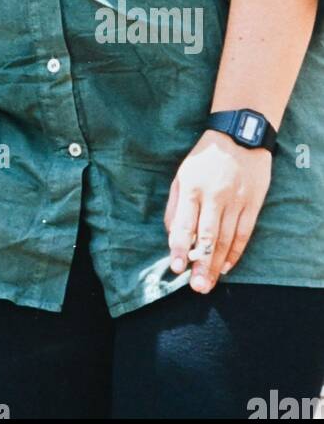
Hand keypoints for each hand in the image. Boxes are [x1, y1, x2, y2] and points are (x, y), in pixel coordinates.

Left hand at [164, 130, 271, 293]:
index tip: (176, 268)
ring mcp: (236, 201)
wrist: (239, 136)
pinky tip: (227, 267)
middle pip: (206, 237)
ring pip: (226, 240)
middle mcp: (214, 196)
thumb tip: (171, 235)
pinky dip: (235, 253)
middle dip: (200, 264)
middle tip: (196, 287)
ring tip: (208, 283)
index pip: (185, 224)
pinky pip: (244, 234)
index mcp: (192, 187)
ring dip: (216, 265)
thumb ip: (175, 205)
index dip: (179, 248)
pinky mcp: (253, 204)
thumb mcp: (182, 174)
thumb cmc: (204, 157)